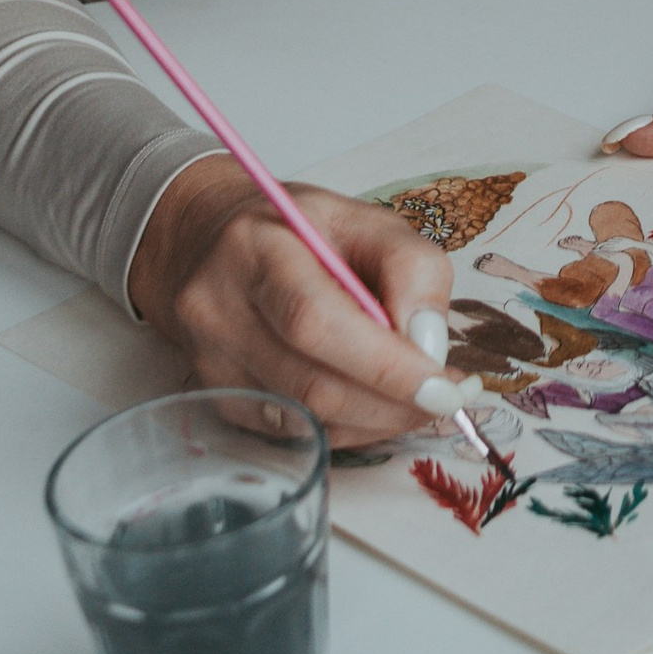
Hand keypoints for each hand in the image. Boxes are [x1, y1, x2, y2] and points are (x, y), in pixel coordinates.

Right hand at [126, 155, 467, 444]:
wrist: (206, 240)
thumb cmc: (299, 230)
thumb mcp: (365, 220)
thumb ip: (411, 268)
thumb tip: (429, 344)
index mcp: (257, 248)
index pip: (315, 320)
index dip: (384, 365)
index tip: (444, 387)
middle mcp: (218, 309)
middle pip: (311, 383)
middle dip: (391, 403)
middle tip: (446, 400)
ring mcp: (210, 360)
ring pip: (305, 419)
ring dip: (376, 421)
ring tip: (417, 399)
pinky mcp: (215, 396)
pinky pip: (292, 433)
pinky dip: (346, 427)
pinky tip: (371, 404)